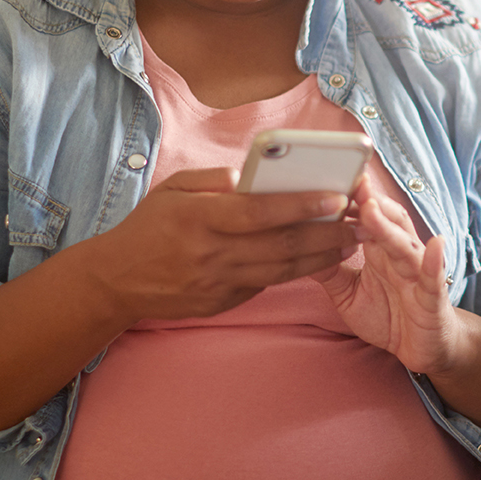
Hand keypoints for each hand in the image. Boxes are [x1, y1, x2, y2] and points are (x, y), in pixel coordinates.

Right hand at [82, 166, 358, 325]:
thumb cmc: (149, 226)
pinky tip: (320, 261)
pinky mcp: (223, 302)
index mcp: (200, 219)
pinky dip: (296, 273)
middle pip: (281, 246)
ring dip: (322, 258)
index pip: (260, 212)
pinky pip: (266, 284)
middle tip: (362, 224)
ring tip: (352, 243)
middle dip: (328, 235)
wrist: (118, 281)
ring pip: (282, 270)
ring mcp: (219, 283)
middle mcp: (213, 254)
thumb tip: (249, 177)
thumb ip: (213, 182)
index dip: (302, 206)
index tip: (337, 196)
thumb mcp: (173, 189)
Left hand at [316, 176, 472, 375]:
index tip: (331, 178)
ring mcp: (419, 274)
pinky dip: (435, 261)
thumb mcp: (347, 295)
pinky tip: (436, 244)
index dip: (351, 198)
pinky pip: (435, 278)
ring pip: (405, 245)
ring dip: (389, 227)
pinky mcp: (433, 298)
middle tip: (350, 180)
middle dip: (370, 200)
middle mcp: (400, 255)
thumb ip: (329, 271)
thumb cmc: (388, 315)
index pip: (366, 217)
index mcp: (380, 251)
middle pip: (387, 221)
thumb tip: (297, 246)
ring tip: (372, 208)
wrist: (421, 348)